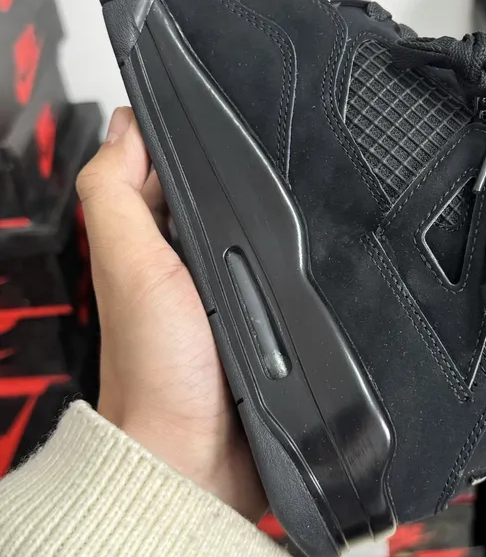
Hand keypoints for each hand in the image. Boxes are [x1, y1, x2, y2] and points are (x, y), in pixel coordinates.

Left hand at [76, 106, 265, 519]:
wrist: (201, 451)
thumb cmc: (160, 371)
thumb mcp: (129, 266)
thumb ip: (117, 195)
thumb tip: (125, 127)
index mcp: (144, 244)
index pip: (157, 170)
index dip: (174, 137)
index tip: (198, 104)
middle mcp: (180, 264)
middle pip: (205, 193)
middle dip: (229, 168)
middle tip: (254, 141)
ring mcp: (220, 289)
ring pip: (244, 228)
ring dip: (262, 209)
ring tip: (284, 183)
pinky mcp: (254, 314)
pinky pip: (268, 267)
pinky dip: (282, 252)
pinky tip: (296, 244)